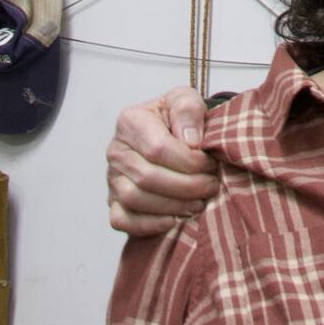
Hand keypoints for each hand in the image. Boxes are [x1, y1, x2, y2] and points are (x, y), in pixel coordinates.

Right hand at [106, 87, 214, 236]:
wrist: (172, 136)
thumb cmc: (179, 119)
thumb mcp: (186, 100)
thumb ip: (188, 110)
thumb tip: (190, 141)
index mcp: (130, 121)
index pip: (157, 148)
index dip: (189, 161)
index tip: (211, 163)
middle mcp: (116, 150)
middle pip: (147, 177)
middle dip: (186, 186)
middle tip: (211, 185)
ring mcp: (112, 178)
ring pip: (134, 199)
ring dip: (173, 205)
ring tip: (199, 202)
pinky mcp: (114, 202)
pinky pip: (122, 220)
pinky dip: (148, 224)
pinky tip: (174, 219)